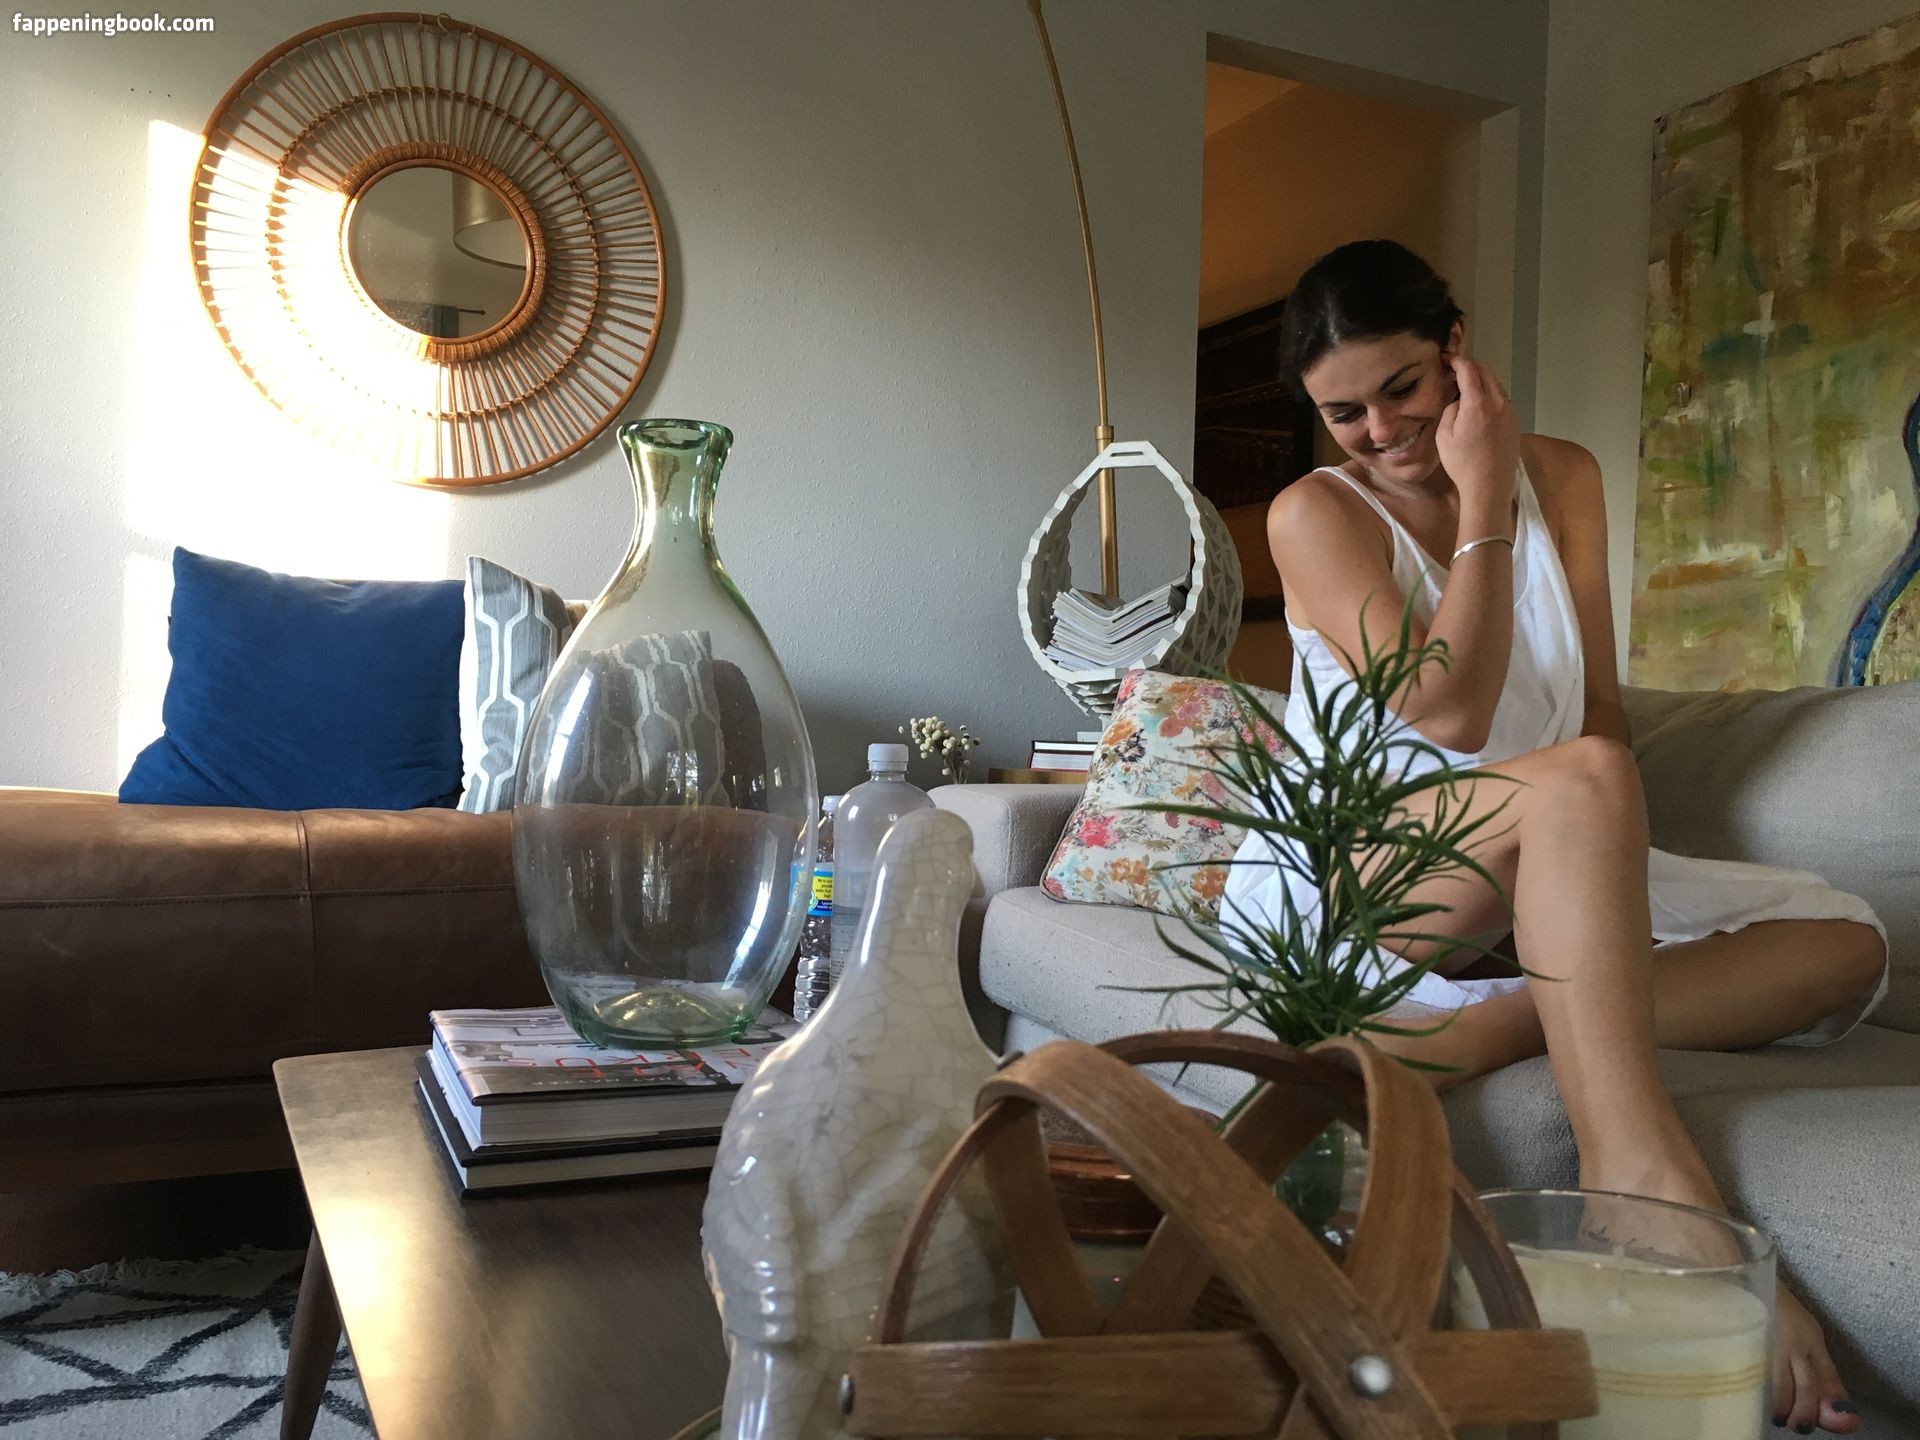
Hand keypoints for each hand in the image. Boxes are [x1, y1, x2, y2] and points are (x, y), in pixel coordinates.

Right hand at [1433, 354, 1518, 516]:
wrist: (1489, 486)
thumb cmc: (1462, 463)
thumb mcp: (1443, 436)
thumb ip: (1450, 410)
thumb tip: (1458, 400)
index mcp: (1478, 403)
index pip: (1469, 370)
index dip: (1457, 360)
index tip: (1446, 359)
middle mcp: (1498, 402)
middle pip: (1486, 371)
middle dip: (1470, 366)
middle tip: (1454, 370)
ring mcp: (1510, 411)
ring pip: (1496, 384)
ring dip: (1481, 380)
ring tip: (1465, 387)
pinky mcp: (1514, 421)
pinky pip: (1502, 398)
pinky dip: (1489, 393)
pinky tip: (1479, 406)